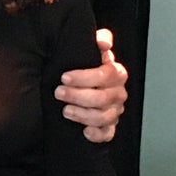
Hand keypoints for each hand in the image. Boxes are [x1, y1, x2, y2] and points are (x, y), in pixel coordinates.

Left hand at [55, 28, 127, 142]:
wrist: (80, 85)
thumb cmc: (84, 67)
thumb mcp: (88, 50)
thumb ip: (97, 40)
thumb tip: (103, 41)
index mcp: (115, 73)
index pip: (106, 74)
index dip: (85, 77)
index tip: (64, 77)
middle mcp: (118, 92)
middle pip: (103, 98)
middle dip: (78, 96)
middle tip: (58, 92)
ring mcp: (114, 110)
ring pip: (104, 117)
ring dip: (83, 115)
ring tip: (65, 110)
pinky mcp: (109, 126)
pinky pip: (108, 134)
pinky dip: (97, 135)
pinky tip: (85, 132)